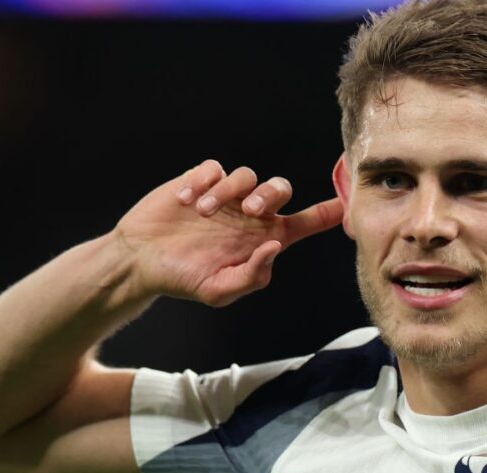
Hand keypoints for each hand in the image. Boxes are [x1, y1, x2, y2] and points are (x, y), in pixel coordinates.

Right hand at [114, 159, 343, 306]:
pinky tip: (186, 202)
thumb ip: (252, 275)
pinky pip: (213, 168)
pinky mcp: (199, 180)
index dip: (326, 213)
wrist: (140, 261)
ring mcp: (225, 196)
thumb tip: (275, 247)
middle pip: (280, 188)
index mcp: (262, 239)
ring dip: (227, 192)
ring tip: (202, 213)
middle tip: (250, 210)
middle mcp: (248, 214)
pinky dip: (203, 182)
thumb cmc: (183, 278)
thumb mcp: (219, 291)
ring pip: (245, 175)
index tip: (346, 203)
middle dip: (270, 194)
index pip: (304, 223)